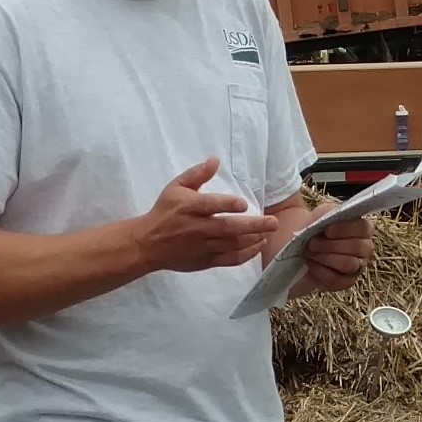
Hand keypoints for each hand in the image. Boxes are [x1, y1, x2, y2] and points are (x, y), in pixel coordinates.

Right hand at [127, 159, 287, 275]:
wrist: (148, 244)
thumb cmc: (165, 212)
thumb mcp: (176, 187)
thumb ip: (197, 174)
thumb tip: (215, 160)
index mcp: (189, 207)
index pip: (210, 205)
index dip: (227, 204)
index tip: (244, 204)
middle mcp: (197, 228)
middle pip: (228, 228)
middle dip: (253, 226)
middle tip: (273, 222)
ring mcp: (203, 247)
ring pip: (232, 245)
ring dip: (254, 239)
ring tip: (269, 232)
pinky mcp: (206, 261)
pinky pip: (230, 260)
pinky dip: (246, 254)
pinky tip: (258, 245)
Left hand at [300, 211, 373, 289]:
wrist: (301, 248)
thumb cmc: (315, 229)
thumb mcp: (321, 214)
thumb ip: (331, 211)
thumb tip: (335, 214)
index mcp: (362, 228)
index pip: (364, 228)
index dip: (345, 229)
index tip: (326, 230)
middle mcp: (365, 248)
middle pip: (358, 247)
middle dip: (331, 245)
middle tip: (312, 243)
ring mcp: (358, 267)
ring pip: (349, 264)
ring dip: (325, 257)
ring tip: (310, 253)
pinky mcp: (346, 282)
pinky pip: (337, 280)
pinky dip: (321, 272)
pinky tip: (311, 265)